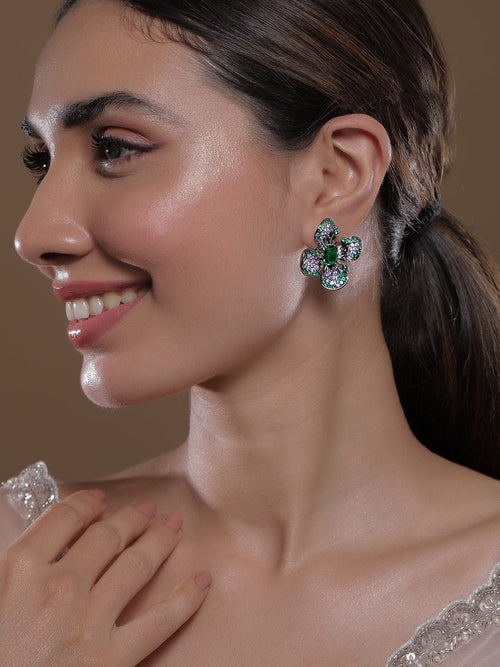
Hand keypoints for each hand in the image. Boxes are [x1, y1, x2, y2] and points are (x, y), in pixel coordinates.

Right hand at [0, 489, 210, 665]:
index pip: (63, 519)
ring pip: (137, 564)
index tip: (99, 501)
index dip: (86, 504)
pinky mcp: (111, 660)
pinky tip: (202, 580)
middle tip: (148, 509)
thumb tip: (40, 550)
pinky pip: (161, 621)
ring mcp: (88, 621)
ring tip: (173, 527)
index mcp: (20, 570)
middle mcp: (59, 587)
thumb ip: (15, 570)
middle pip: (106, 537)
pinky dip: (187, 597)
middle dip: (132, 518)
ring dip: (160, 540)